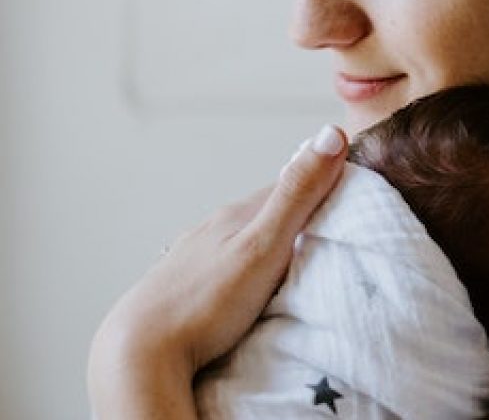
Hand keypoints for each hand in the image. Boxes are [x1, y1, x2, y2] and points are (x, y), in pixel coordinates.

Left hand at [88, 125, 347, 418]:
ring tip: (291, 265)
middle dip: (295, 217)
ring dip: (266, 247)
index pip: (287, 186)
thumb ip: (297, 194)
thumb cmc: (204, 304)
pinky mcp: (179, 290)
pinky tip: (244, 291)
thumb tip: (331, 133)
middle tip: (330, 234)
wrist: (138, 355)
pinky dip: (241, 272)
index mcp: (234, 216)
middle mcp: (209, 231)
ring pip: (239, 242)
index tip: (351, 195)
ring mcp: (191, 260)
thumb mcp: (263, 246)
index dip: (320, 185)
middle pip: (263, 214)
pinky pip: (221, 270)